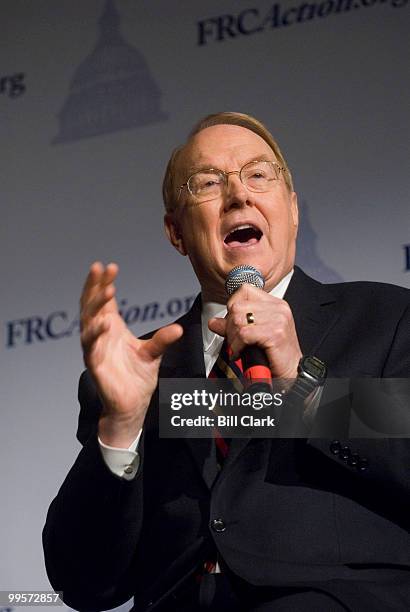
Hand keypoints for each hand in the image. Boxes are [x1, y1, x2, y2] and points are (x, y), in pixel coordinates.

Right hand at [80, 262, 182, 446]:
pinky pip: (91, 347)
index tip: (111, 266)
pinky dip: (96, 334)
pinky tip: (104, 323)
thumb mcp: (154, 354)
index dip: (104, 283)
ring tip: (107, 290)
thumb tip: (179, 328)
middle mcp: (101, 335)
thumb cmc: (138, 378)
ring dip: (95, 305)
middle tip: (101, 268)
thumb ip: (163, 339)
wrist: (131, 405)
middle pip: (92, 305)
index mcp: (112, 328)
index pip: (105, 300)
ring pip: (89, 322)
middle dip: (95, 286)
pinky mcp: (94, 365)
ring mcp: (95, 349)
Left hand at [208, 284, 301, 379]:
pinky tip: (241, 352)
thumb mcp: (255, 334)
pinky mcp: (275, 333)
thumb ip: (234, 325)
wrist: (293, 371)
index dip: (232, 306)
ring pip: (238, 320)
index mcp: (275, 304)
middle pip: (237, 306)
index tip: (233, 322)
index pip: (244, 290)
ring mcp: (278, 319)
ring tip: (238, 346)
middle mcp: (278, 308)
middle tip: (234, 339)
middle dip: (230, 326)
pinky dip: (237, 346)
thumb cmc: (277, 354)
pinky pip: (244, 334)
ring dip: (233, 337)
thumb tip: (214, 322)